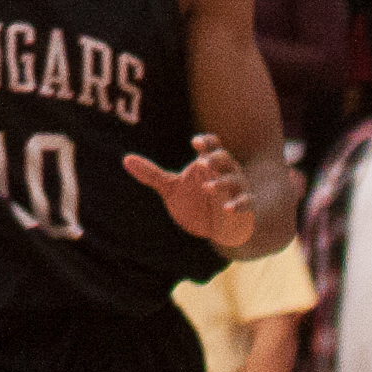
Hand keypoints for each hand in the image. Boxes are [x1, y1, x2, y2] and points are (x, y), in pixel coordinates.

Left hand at [125, 132, 260, 250]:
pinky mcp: (243, 207)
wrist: (214, 229)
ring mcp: (236, 189)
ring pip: (234, 180)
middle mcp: (225, 172)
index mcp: (209, 163)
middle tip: (203, 162)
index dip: (207, 141)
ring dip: (222, 183)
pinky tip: (227, 209)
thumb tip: (125, 160)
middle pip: (225, 158)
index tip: (195, 142)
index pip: (212, 145)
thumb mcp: (170, 188)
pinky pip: (245, 202)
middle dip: (215, 159)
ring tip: (207, 188)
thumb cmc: (194, 202)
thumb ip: (152, 174)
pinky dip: (238, 205)